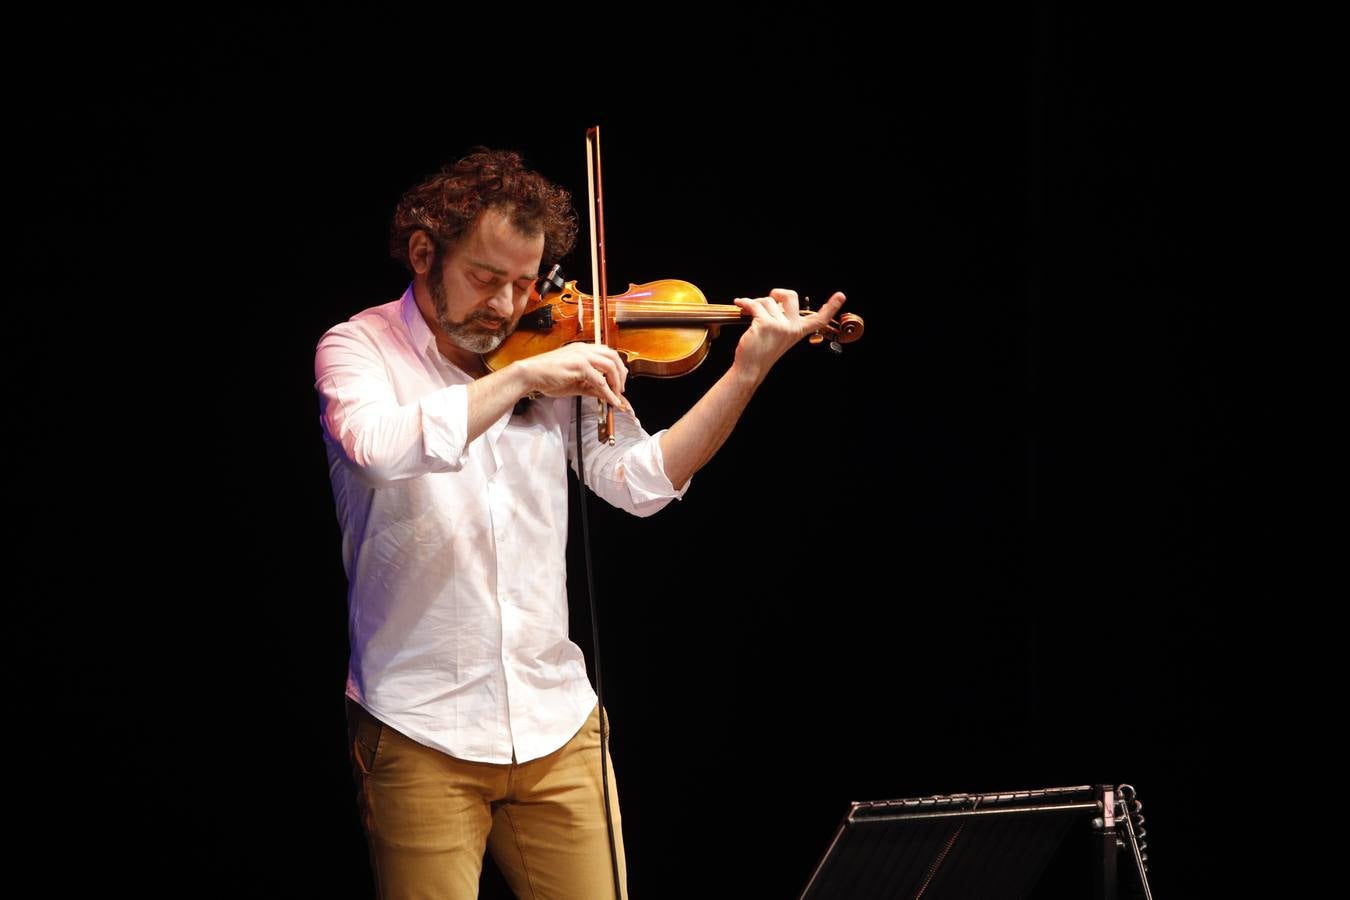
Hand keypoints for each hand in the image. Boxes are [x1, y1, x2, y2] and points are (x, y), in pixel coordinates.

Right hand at [518, 342, 630, 410]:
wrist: (530, 374)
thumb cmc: (547, 376)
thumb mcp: (574, 383)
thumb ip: (591, 387)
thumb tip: (605, 394)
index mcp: (583, 349)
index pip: (608, 354)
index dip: (617, 368)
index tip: (619, 382)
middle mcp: (585, 349)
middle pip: (613, 356)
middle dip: (622, 373)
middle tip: (621, 388)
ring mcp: (582, 356)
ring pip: (610, 365)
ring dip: (617, 382)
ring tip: (617, 395)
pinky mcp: (579, 366)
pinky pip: (600, 380)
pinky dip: (608, 392)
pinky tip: (611, 400)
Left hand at [731, 289, 846, 379]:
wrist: (750, 368)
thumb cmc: (762, 352)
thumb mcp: (780, 336)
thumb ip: (783, 320)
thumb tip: (773, 300)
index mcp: (798, 331)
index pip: (818, 319)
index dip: (830, 307)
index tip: (841, 296)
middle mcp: (792, 328)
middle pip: (791, 296)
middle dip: (777, 292)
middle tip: (769, 298)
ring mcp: (780, 326)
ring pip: (767, 301)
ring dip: (755, 303)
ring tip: (749, 311)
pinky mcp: (765, 324)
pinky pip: (754, 305)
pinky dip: (745, 303)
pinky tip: (740, 304)